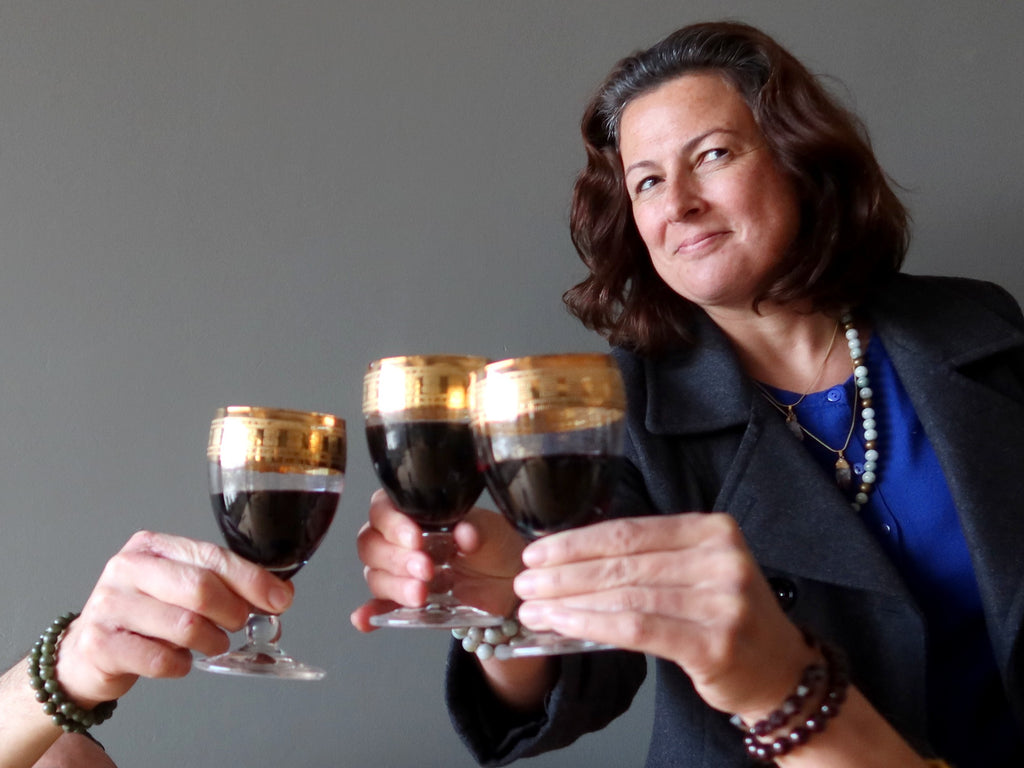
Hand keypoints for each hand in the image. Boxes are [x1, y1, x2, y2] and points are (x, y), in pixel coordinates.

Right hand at [54, 530, 293, 708]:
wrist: (85, 653)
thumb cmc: (143, 616)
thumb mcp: (179, 588)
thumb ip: (225, 584)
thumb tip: (279, 594)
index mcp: (152, 546)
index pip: (211, 556)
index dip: (251, 579)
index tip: (279, 599)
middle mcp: (127, 568)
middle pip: (199, 588)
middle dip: (232, 610)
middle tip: (239, 623)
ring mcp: (110, 605)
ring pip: (184, 626)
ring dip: (211, 641)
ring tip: (212, 643)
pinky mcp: (101, 644)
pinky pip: (161, 659)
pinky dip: (182, 665)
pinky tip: (180, 660)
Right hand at [350, 489, 524, 630]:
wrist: (512, 581)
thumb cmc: (497, 546)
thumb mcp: (493, 531)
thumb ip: (478, 529)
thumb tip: (464, 533)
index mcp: (417, 514)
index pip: (383, 510)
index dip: (393, 524)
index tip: (415, 538)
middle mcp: (402, 541)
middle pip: (372, 545)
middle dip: (397, 559)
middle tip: (426, 569)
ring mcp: (402, 572)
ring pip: (376, 576)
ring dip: (395, 586)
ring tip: (421, 594)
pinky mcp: (407, 601)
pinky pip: (380, 607)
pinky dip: (372, 613)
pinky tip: (366, 620)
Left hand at [511, 513, 815, 718]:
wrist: (781, 672)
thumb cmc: (726, 618)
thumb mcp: (697, 571)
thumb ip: (648, 559)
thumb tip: (568, 559)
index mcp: (714, 529)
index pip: (630, 530)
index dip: (577, 541)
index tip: (537, 551)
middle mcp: (721, 558)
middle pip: (624, 562)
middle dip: (565, 572)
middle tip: (525, 581)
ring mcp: (722, 601)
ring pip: (625, 595)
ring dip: (569, 600)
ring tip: (533, 606)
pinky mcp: (715, 643)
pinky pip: (637, 628)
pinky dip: (591, 624)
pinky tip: (561, 624)